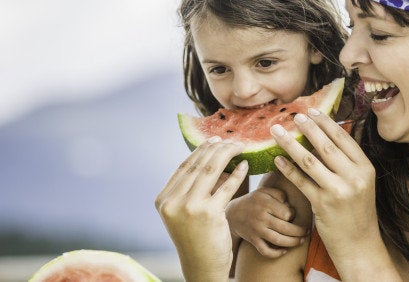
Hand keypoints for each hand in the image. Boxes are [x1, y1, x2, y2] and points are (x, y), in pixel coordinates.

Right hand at [155, 137, 247, 281]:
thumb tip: (205, 159)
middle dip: (218, 149)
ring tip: (240, 147)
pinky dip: (238, 174)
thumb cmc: (197, 239)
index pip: (184, 167)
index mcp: (163, 200)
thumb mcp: (183, 214)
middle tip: (232, 140)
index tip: (215, 140)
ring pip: (211, 171)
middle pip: (198, 165)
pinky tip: (245, 165)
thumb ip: (187, 191)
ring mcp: (189, 207)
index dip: (201, 150)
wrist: (202, 267)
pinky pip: (226, 187)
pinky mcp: (209, 214)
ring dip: (228, 155)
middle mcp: (172, 202)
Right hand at [226, 187, 307, 256]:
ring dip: (293, 243)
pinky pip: (265, 251)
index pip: (287, 213)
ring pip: (278, 241)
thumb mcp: (264, 191)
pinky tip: (284, 251)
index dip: (293, 214)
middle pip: (285, 228)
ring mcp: (257, 230)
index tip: (292, 214)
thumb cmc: (253, 201)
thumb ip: (279, 194)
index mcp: (265, 203)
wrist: (232, 214)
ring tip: (301, 241)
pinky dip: (276, 254)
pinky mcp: (253, 240)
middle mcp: (261, 217)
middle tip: (307, 232)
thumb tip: (290, 204)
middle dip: (299, 232)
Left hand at [269, 108, 378, 259]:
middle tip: (294, 115)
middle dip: (308, 128)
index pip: (343, 138)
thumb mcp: (360, 183)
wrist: (359, 245)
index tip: (312, 111)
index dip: (326, 122)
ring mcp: (338, 191)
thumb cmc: (357, 211)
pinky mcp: (322, 205)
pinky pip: (300, 181)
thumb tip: (323, 136)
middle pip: (325, 145)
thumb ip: (346, 162)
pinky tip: (277, 159)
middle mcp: (354, 177)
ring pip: (309, 160)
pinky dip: (287, 168)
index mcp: (365, 168)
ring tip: (277, 131)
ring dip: (290, 143)